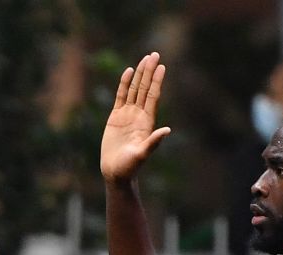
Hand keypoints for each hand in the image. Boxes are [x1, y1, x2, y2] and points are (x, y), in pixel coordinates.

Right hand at [100, 53, 172, 184]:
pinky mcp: (116, 117)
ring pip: (135, 89)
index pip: (153, 96)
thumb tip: (167, 130)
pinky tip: (128, 72)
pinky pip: (121, 96)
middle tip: (154, 54)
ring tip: (145, 59)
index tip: (162, 66)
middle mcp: (139, 115)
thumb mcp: (142, 154)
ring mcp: (127, 115)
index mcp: (147, 122)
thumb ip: (154, 142)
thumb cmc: (130, 167)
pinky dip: (124, 84)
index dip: (157, 81)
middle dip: (150, 71)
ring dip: (140, 74)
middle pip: (145, 88)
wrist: (116, 172)